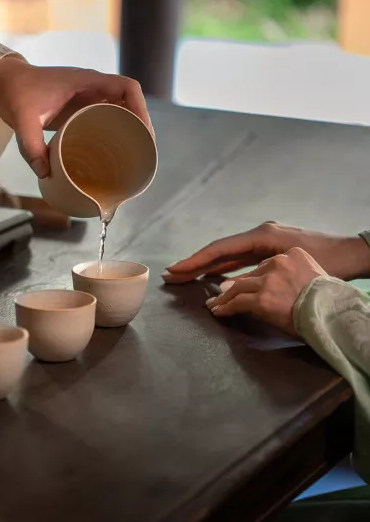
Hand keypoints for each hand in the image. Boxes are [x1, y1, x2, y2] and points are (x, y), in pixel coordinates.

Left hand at [0, 56, 152, 177]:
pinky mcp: (79, 109)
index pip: (127, 87)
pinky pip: (105, 118)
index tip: (143, 132)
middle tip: (141, 153)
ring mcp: (87, 98)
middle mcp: (92, 87)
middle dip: (139, 125)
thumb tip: (46, 174)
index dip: (141, 108)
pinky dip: (113, 133)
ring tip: (132, 156)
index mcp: (86, 81)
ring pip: (119, 111)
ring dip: (128, 130)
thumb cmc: (15, 93)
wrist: (4, 84)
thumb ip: (30, 145)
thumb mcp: (22, 119)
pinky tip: (111, 153)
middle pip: (129, 103)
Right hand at [162, 221, 369, 283]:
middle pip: (219, 251)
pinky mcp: (270, 250)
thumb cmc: (328, 262)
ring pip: (228, 255)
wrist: (355, 254)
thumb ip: (257, 274)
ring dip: (206, 266)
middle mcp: (260, 235)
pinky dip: (223, 268)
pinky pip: (239, 260)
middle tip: (170, 275)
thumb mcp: (289, 267)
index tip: (175, 269)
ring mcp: (265, 241)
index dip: (195, 260)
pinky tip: (212, 277)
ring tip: (184, 277)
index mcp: (262, 236)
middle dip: (194, 263)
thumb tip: (229, 286)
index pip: (220, 249)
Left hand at [205, 247, 326, 335]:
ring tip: (215, 306)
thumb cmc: (327, 302)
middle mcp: (279, 262)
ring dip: (223, 298)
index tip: (238, 283)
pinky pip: (236, 302)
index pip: (263, 265)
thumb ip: (289, 277)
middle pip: (249, 275)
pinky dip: (224, 308)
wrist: (335, 315)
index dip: (250, 277)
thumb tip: (270, 289)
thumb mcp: (310, 278)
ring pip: (237, 288)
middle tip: (219, 296)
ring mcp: (268, 280)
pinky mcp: (261, 297)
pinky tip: (218, 312)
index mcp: (293, 254)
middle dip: (231, 287)